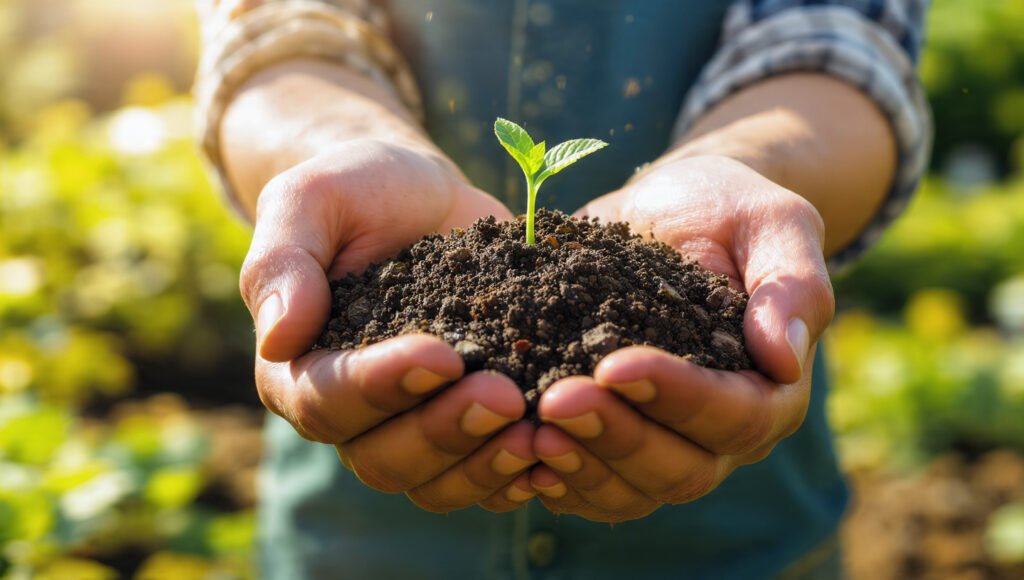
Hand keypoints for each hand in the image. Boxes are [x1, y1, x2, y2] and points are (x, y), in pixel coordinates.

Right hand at [241, 139, 538, 512]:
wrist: (423, 195)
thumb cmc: (359, 191)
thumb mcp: (313, 200)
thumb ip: (283, 261)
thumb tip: (277, 338)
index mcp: (299, 368)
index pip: (326, 401)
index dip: (381, 387)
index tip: (442, 355)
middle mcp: (353, 413)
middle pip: (383, 459)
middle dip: (445, 432)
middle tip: (505, 395)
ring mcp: (412, 425)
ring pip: (435, 482)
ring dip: (486, 465)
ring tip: (540, 433)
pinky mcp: (466, 426)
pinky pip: (484, 478)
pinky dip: (518, 475)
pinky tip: (559, 455)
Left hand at [529, 155, 833, 521]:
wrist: (669, 209)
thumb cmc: (728, 210)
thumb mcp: (773, 222)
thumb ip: (792, 285)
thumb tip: (785, 359)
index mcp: (771, 390)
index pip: (735, 416)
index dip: (676, 397)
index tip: (615, 364)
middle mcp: (722, 434)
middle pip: (681, 469)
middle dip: (616, 437)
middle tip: (555, 401)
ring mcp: (667, 444)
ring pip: (631, 490)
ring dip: (580, 466)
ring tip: (529, 433)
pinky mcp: (617, 441)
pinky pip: (591, 484)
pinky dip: (556, 476)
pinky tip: (515, 451)